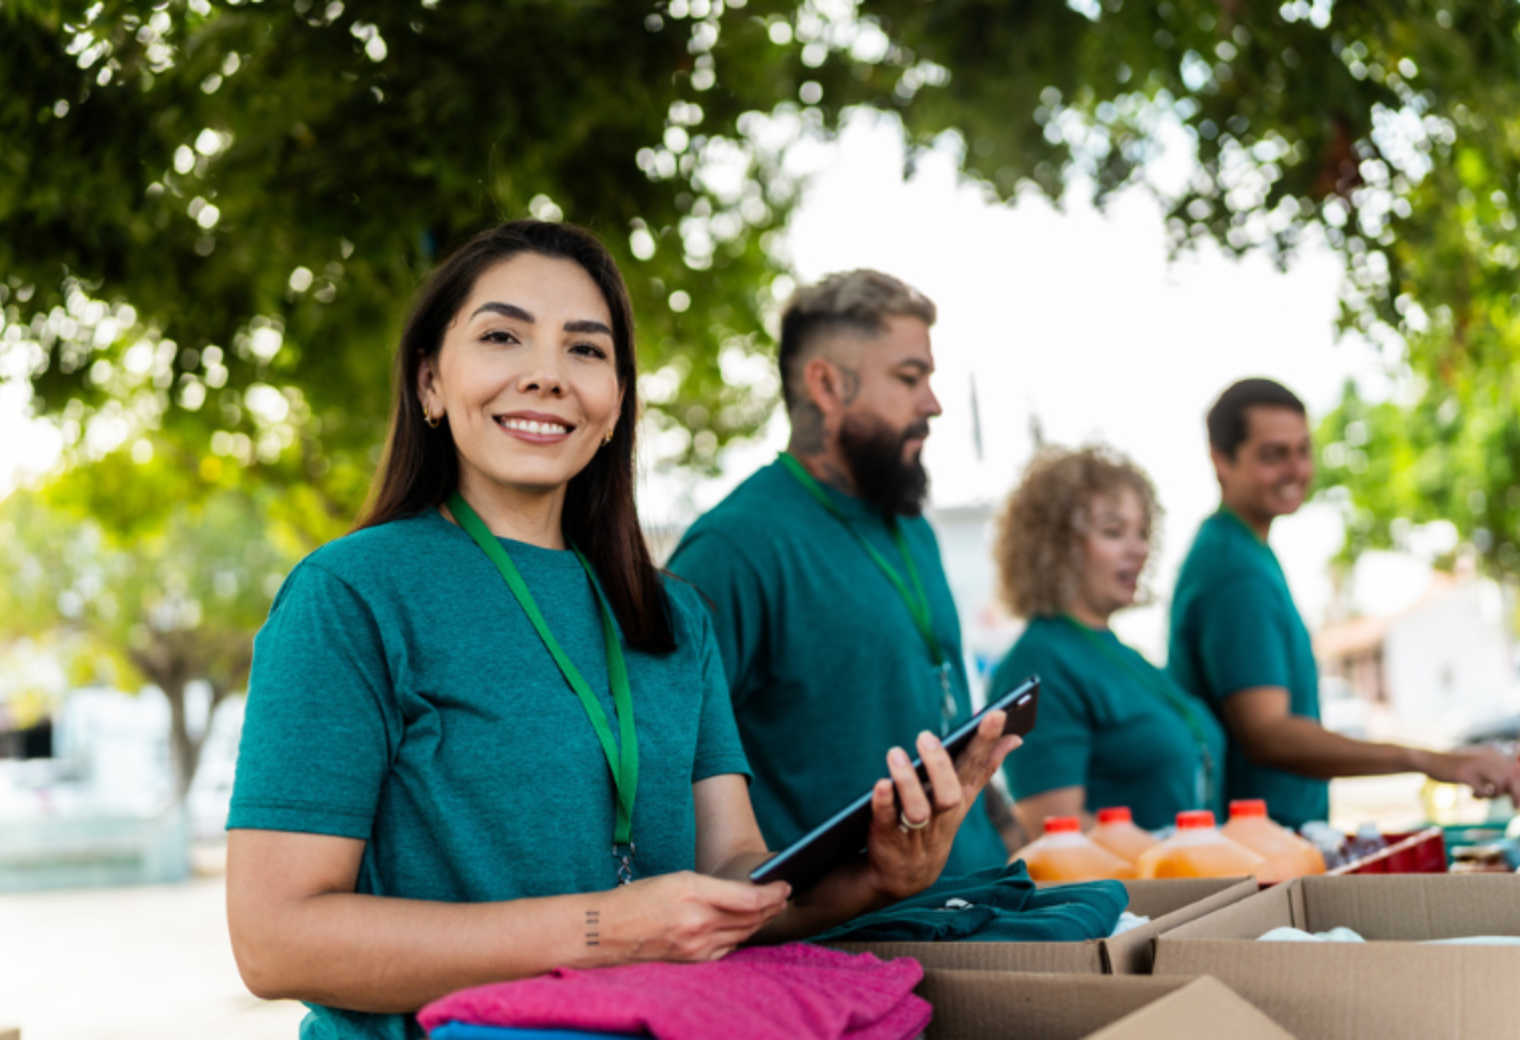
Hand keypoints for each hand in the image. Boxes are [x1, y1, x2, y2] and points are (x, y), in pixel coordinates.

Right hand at [595, 870, 789, 964]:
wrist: (609, 931)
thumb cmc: (640, 898)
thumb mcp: (678, 879)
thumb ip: (714, 887)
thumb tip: (747, 892)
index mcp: (696, 895)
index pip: (750, 898)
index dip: (774, 892)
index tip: (785, 884)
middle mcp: (700, 924)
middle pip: (752, 918)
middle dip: (773, 906)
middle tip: (785, 894)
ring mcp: (698, 946)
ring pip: (744, 934)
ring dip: (762, 921)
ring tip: (773, 908)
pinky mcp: (694, 959)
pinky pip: (728, 947)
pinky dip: (743, 935)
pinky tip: (747, 927)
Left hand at [862, 710, 1021, 899]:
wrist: (906, 876)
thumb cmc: (935, 823)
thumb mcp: (962, 797)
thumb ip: (985, 767)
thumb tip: (1015, 738)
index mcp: (959, 798)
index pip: (977, 767)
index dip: (988, 741)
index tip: (997, 714)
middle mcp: (941, 815)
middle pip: (949, 792)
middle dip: (940, 765)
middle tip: (925, 735)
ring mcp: (915, 830)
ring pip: (917, 810)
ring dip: (907, 783)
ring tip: (895, 754)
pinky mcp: (888, 837)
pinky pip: (886, 820)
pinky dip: (883, 803)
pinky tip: (880, 785)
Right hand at [1422, 747, 1519, 801]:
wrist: (1430, 760)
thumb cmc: (1457, 766)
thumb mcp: (1478, 764)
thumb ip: (1496, 772)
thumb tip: (1513, 790)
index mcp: (1493, 753)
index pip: (1516, 770)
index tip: (1518, 801)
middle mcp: (1487, 756)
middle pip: (1512, 777)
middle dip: (1516, 795)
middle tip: (1514, 807)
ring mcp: (1475, 764)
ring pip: (1500, 783)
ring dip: (1496, 795)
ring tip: (1486, 796)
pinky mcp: (1464, 774)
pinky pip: (1482, 790)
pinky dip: (1480, 796)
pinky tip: (1472, 795)